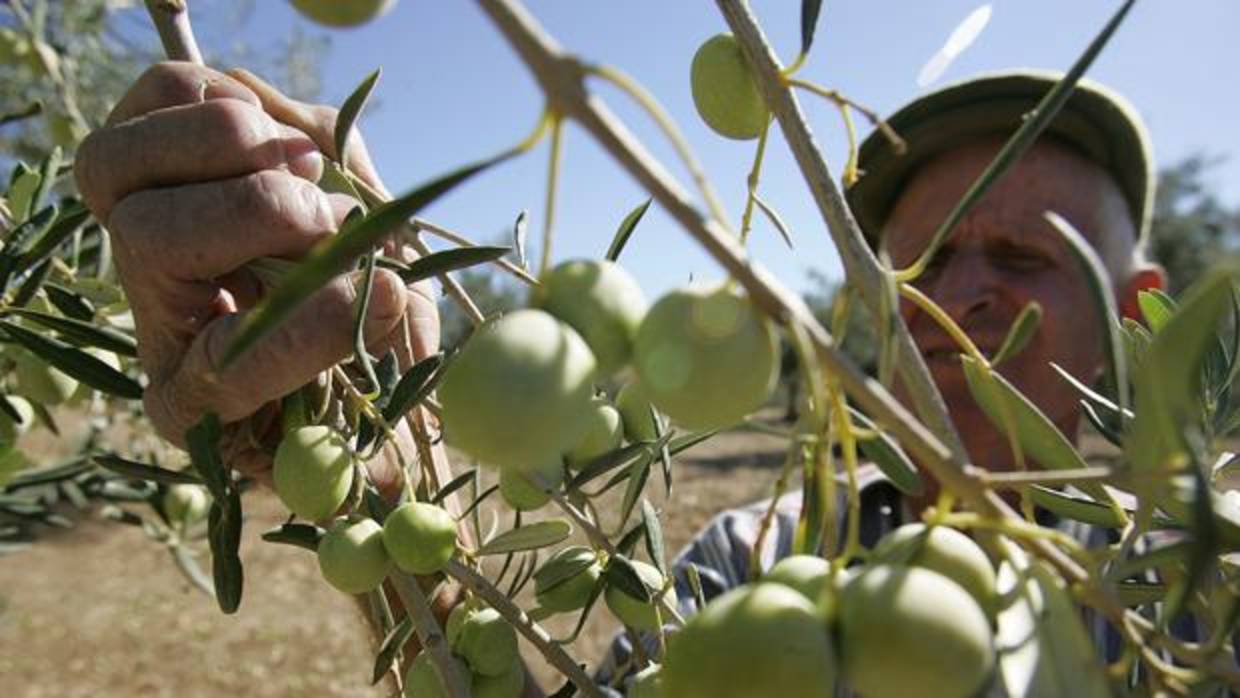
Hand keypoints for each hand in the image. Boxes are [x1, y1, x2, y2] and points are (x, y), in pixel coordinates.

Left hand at [74, 62, 438, 485]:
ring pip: (126, 164)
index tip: (389, 295)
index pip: (221, 367)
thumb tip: (391, 296)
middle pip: (149, 241)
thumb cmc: (357, 346)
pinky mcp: (148, 147)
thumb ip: (394, 348)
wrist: (322, 270)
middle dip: (263, 215)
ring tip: (308, 169)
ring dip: (239, 148)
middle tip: (335, 216)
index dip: (303, 334)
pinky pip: (165, 93)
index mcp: (197, 396)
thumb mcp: (387, 368)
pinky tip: (278, 137)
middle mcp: (149, 309)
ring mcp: (132, 220)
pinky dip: (228, 97)